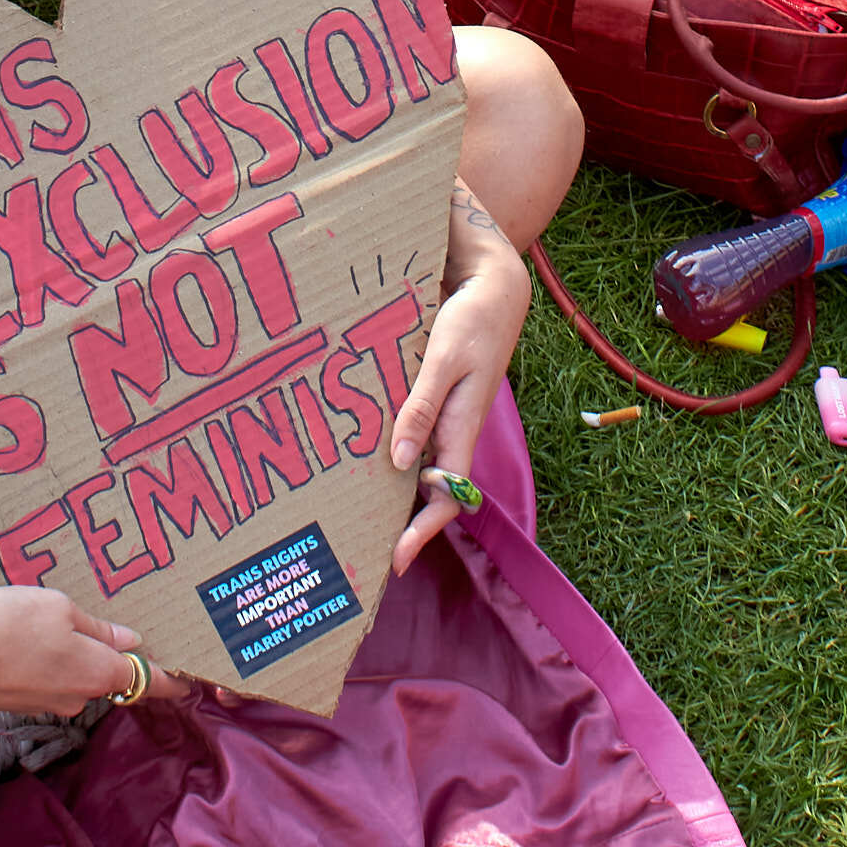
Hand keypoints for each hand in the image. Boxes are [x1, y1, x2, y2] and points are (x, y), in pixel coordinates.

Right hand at [0, 584, 188, 716]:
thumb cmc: (5, 624)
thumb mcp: (58, 609)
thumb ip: (97, 628)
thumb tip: (129, 642)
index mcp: (97, 672)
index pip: (147, 680)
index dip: (171, 681)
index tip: (191, 683)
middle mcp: (76, 697)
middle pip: (106, 675)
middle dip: (108, 652)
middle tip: (98, 619)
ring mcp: (44, 704)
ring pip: (71, 675)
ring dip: (68, 652)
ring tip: (41, 616)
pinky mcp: (15, 703)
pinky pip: (43, 678)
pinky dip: (40, 659)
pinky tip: (16, 634)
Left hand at [388, 182, 530, 577]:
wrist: (495, 286)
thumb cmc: (472, 320)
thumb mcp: (444, 360)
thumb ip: (422, 407)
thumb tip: (399, 462)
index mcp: (462, 430)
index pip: (446, 498)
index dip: (422, 533)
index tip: (395, 561)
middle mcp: (453, 431)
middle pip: (429, 493)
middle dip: (401, 523)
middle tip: (360, 546)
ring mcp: (445, 416)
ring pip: (418, 467)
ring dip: (392, 491)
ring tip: (351, 511)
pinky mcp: (434, 398)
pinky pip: (412, 436)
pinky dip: (390, 452)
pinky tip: (356, 453)